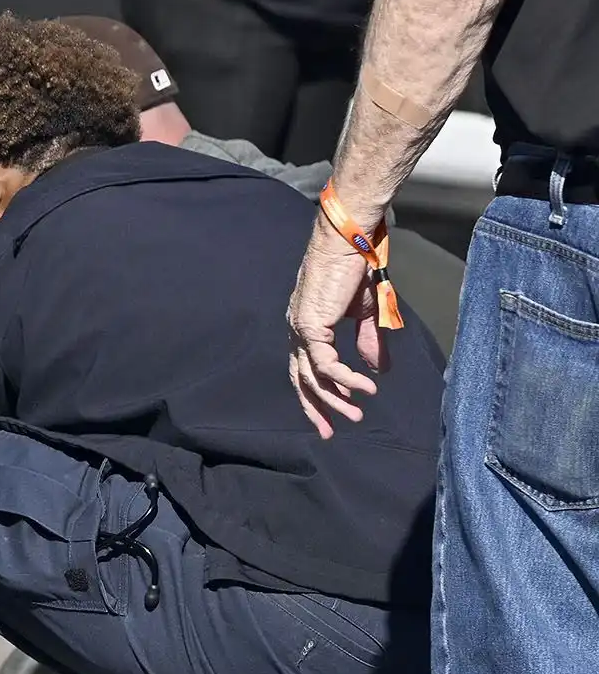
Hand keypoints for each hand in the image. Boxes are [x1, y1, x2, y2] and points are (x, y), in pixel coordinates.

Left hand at [287, 223, 388, 438]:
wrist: (350, 240)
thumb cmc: (355, 268)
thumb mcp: (365, 313)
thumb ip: (367, 343)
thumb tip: (377, 372)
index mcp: (305, 327)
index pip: (304, 369)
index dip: (315, 394)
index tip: (330, 418)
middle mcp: (297, 330)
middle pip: (300, 380)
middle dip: (315, 408)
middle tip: (329, 432)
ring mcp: (300, 329)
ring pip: (312, 377)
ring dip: (334, 399)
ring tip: (355, 415)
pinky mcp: (311, 326)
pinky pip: (326, 365)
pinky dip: (346, 380)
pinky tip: (363, 389)